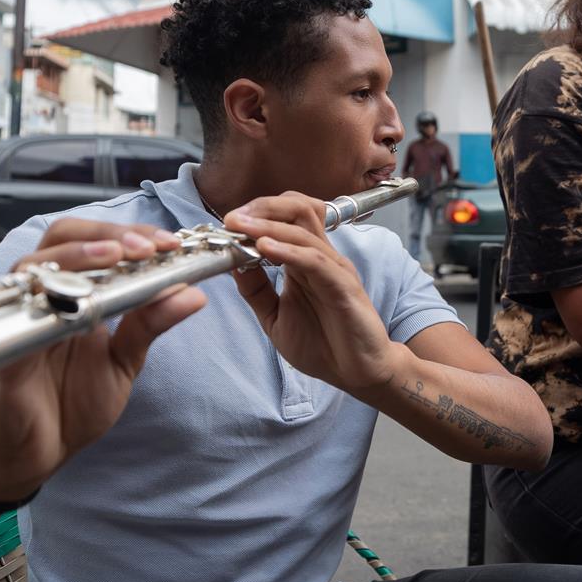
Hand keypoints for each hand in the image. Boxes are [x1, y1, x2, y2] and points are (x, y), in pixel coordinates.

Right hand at [0, 221, 206, 499]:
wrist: (36, 457)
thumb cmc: (72, 404)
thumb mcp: (122, 362)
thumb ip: (150, 325)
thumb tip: (194, 293)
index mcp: (74, 293)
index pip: (94, 242)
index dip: (129, 235)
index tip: (168, 244)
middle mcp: (42, 297)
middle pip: (60, 238)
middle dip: (105, 236)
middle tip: (145, 249)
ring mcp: (16, 320)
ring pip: (32, 268)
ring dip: (75, 257)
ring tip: (117, 258)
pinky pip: (14, 321)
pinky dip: (43, 308)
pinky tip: (74, 308)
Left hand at [225, 193, 403, 397]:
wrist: (356, 373)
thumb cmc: (323, 345)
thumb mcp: (275, 317)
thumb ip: (256, 290)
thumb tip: (233, 262)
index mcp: (304, 261)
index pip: (285, 218)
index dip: (255, 214)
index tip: (225, 223)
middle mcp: (320, 258)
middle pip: (298, 209)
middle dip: (261, 207)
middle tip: (231, 218)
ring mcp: (334, 270)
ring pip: (304, 230)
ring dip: (268, 225)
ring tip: (239, 227)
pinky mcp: (344, 287)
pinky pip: (316, 261)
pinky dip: (288, 251)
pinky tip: (264, 249)